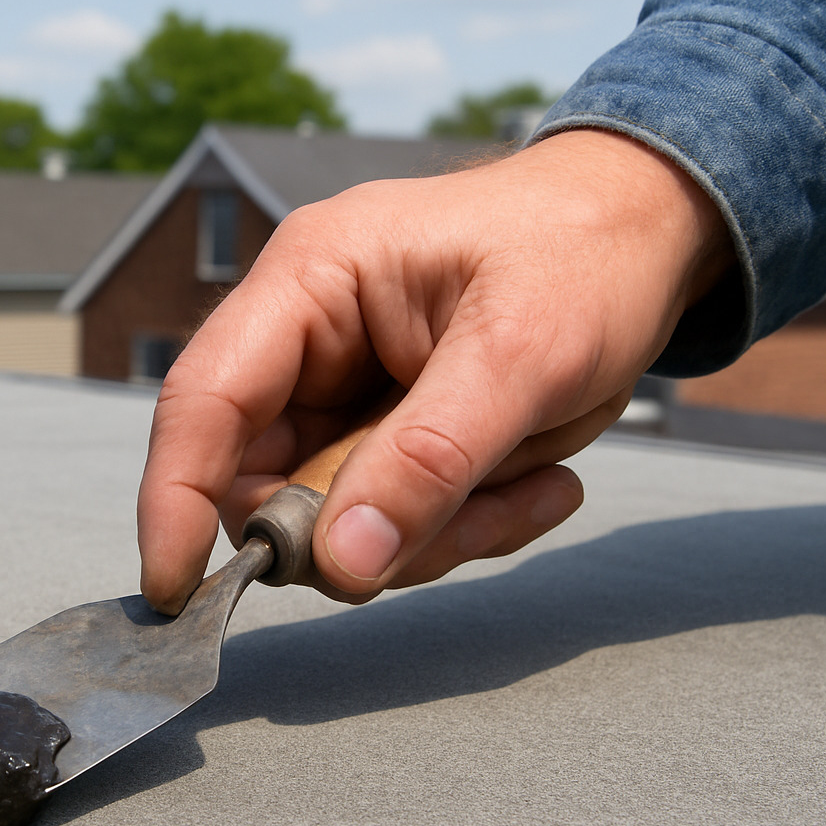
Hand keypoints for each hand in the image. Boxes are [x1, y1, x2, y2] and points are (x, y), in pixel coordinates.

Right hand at [138, 129, 731, 612]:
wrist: (650, 233)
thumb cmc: (586, 252)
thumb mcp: (522, 354)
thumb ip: (431, 459)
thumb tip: (340, 564)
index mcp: (312, 281)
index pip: (202, 400)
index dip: (175, 500)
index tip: (177, 591)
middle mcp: (310, 339)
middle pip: (268, 478)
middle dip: (357, 532)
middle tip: (453, 532)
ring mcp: (349, 390)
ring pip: (336, 517)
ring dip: (432, 532)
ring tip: (533, 480)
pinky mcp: (390, 431)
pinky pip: (394, 518)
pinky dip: (463, 525)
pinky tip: (540, 481)